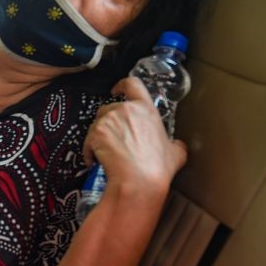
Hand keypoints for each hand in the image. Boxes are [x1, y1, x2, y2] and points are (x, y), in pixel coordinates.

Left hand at [82, 77, 187, 196]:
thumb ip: (175, 144)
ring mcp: (108, 121)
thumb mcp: (176, 153)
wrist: (138, 180)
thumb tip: (177, 146)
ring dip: (98, 138)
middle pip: (109, 108)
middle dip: (108, 123)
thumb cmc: (157, 168)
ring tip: (106, 156)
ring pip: (97, 125)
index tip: (116, 90)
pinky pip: (88, 141)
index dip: (122, 85)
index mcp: (145, 109)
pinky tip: (97, 162)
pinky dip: (90, 152)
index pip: (132, 84)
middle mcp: (125, 110)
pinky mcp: (95, 134)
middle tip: (113, 140)